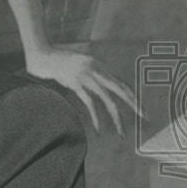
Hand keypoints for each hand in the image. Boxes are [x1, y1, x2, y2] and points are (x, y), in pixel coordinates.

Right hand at [24, 44, 139, 133]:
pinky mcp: (75, 85)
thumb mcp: (76, 64)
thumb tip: (93, 83)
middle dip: (134, 105)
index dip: (132, 96)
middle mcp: (96, 70)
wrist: (42, 55)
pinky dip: (96, 118)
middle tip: (145, 117)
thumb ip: (87, 72)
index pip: (121, 83)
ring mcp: (86, 77)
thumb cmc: (55, 61)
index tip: (140, 107)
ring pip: (108, 100)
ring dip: (116, 118)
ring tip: (121, 132)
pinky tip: (99, 129)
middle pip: (120, 90)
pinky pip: (90, 104)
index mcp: (99, 65)